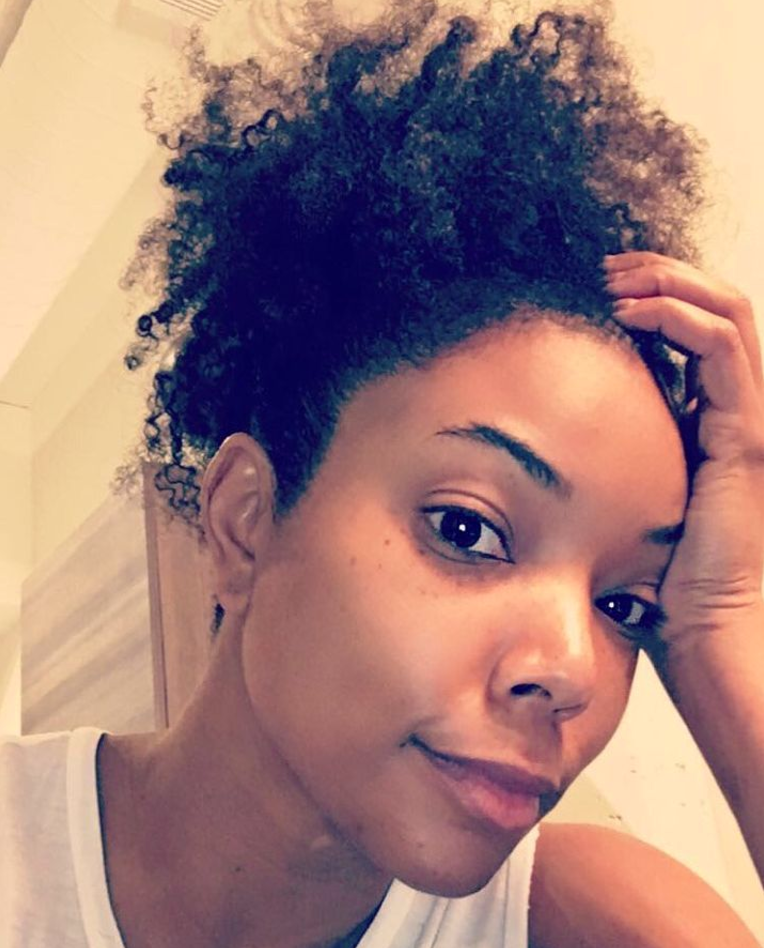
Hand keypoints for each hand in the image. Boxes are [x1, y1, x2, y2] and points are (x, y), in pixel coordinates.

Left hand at [603, 251, 763, 652]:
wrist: (710, 633)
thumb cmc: (667, 580)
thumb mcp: (634, 498)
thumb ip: (619, 458)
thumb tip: (557, 440)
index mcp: (715, 423)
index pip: (699, 335)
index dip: (656, 301)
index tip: (600, 293)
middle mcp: (741, 411)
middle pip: (718, 310)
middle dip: (662, 277)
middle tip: (606, 270)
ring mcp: (751, 419)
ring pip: (727, 313)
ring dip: (669, 283)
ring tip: (614, 279)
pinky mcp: (747, 434)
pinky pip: (721, 348)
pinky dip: (677, 317)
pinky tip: (630, 314)